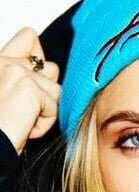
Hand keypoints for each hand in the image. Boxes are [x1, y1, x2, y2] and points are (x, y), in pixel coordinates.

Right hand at [0, 27, 60, 154]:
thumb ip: (27, 77)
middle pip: (51, 69)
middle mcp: (4, 60)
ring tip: (21, 122)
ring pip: (56, 91)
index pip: (30, 38)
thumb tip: (52, 69)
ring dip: (44, 113)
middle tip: (22, 113)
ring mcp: (17, 71)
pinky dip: (44, 124)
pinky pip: (55, 107)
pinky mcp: (30, 88)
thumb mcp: (10, 97)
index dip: (38, 62)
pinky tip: (25, 129)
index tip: (30, 89)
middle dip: (45, 95)